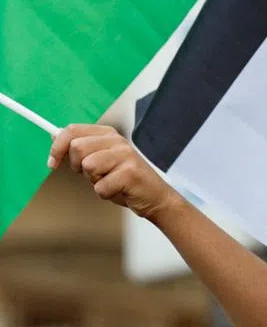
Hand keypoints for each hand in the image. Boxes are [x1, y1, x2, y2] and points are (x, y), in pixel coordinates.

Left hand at [48, 124, 183, 221]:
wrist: (153, 196)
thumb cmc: (124, 179)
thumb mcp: (100, 160)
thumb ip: (81, 146)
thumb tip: (55, 133)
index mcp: (108, 134)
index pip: (72, 130)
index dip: (57, 147)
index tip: (52, 162)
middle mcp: (118, 141)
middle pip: (77, 147)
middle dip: (78, 167)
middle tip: (95, 174)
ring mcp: (126, 155)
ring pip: (88, 166)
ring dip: (94, 180)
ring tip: (110, 180)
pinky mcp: (130, 172)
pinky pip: (100, 187)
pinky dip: (105, 194)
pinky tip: (119, 190)